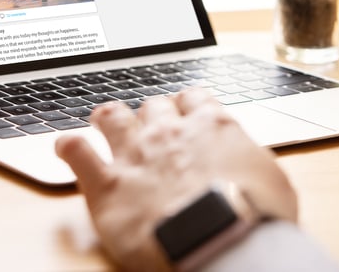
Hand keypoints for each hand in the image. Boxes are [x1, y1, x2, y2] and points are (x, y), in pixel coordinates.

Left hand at [55, 89, 297, 270]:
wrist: (222, 240)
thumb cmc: (256, 217)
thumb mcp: (272, 180)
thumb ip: (252, 161)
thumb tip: (251, 166)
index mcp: (211, 125)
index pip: (193, 97)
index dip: (186, 106)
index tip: (184, 114)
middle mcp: (169, 131)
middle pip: (152, 105)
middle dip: (150, 115)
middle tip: (149, 130)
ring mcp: (135, 154)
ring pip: (112, 116)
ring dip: (107, 118)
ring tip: (102, 121)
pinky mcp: (107, 185)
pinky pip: (77, 152)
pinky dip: (69, 147)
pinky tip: (66, 147)